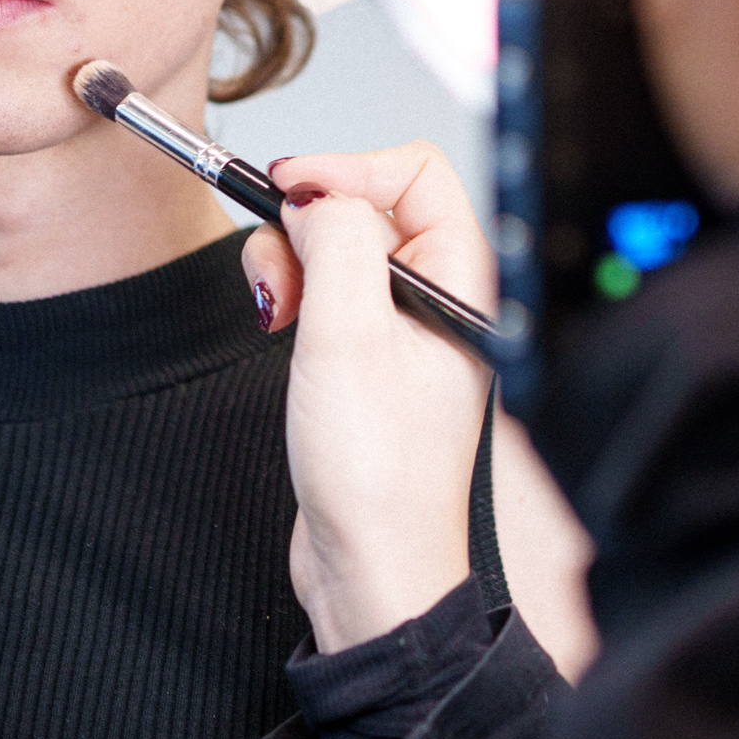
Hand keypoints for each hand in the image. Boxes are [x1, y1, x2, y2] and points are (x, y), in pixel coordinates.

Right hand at [245, 144, 493, 653]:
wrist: (372, 570)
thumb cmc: (379, 476)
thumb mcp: (347, 336)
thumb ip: (336, 245)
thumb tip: (316, 195)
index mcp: (461, 280)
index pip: (413, 173)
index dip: (346, 168)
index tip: (287, 187)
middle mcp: (436, 296)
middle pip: (366, 205)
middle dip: (307, 224)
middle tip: (279, 272)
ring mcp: (400, 328)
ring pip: (336, 248)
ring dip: (293, 264)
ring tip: (278, 313)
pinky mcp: (365, 358)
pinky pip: (325, 294)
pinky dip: (294, 299)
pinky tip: (283, 335)